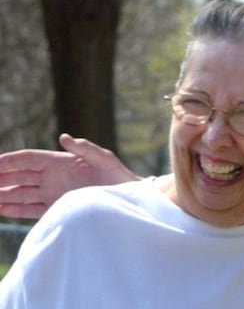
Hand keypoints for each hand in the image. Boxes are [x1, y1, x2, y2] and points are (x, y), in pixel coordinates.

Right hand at [0, 133, 139, 218]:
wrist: (127, 198)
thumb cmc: (118, 175)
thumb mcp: (104, 159)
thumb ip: (85, 149)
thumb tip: (64, 137)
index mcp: (60, 161)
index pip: (27, 159)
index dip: (9, 161)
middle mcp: (52, 177)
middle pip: (19, 176)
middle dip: (0, 179)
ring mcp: (52, 193)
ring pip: (20, 193)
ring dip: (2, 195)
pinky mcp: (55, 208)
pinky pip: (30, 209)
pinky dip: (14, 210)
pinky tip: (0, 210)